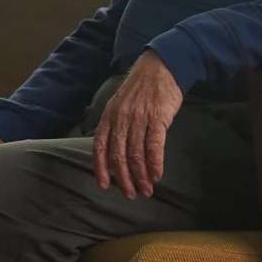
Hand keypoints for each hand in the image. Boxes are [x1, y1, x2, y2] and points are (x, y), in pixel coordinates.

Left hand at [93, 52, 182, 199]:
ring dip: (140, 176)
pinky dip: (155, 164)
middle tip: (130, 194)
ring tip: (146, 190)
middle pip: (118, 156)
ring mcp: (139, 119)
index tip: (104, 186)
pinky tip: (157, 175)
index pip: (99, 147)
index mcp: (109, 116)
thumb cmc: (141, 89)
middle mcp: (121, 119)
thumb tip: (114, 152)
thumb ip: (115, 126)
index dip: (100, 169)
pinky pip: (154, 146)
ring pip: (136, 155)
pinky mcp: (157, 118)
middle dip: (123, 179)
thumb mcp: (120, 104)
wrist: (162, 67)